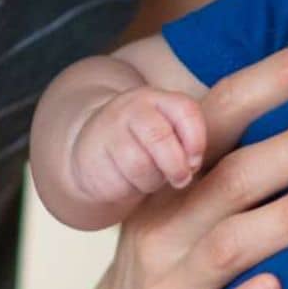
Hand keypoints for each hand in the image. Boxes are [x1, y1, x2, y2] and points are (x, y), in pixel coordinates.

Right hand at [70, 87, 206, 203]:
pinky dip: (131, 189)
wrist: (93, 146)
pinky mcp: (90, 159)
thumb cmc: (145, 141)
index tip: (195, 162)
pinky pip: (119, 182)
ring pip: (139, 165)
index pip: (186, 111)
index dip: (197, 141)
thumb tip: (192, 165)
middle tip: (181, 180)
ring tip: (153, 180)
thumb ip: (186, 140)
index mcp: (157, 98)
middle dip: (176, 165)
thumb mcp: (168, 130)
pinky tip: (129, 182)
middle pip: (159, 137)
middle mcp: (130, 109)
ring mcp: (107, 131)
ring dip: (153, 181)